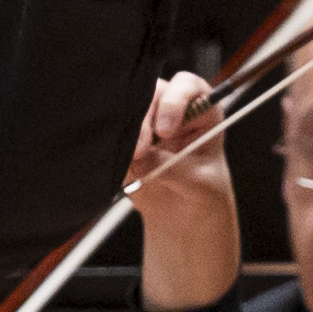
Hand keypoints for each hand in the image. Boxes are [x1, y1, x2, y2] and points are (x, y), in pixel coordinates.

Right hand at [124, 71, 240, 311]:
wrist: (183, 226)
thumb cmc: (203, 199)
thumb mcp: (200, 184)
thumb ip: (175, 165)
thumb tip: (150, 155)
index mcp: (203, 112)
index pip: (189, 85)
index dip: (178, 98)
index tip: (172, 125)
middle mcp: (172, 112)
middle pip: (148, 92)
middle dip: (145, 117)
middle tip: (148, 146)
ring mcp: (144, 127)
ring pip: (125, 113)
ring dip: (127, 134)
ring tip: (135, 160)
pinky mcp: (121, 145)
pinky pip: (109, 139)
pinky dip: (111, 152)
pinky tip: (123, 167)